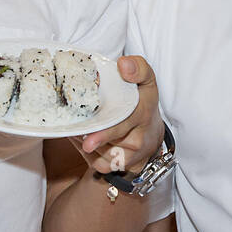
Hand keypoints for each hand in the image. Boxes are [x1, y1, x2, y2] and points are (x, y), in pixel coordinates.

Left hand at [71, 55, 163, 178]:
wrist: (152, 132)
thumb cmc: (142, 101)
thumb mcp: (146, 80)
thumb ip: (138, 67)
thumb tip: (123, 64)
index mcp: (143, 113)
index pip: (126, 123)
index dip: (106, 132)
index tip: (88, 138)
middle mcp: (139, 138)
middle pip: (111, 141)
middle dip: (94, 141)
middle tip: (79, 139)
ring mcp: (130, 155)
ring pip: (102, 153)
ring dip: (86, 143)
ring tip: (81, 129)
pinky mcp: (120, 166)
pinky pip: (99, 162)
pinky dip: (86, 153)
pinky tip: (83, 140)